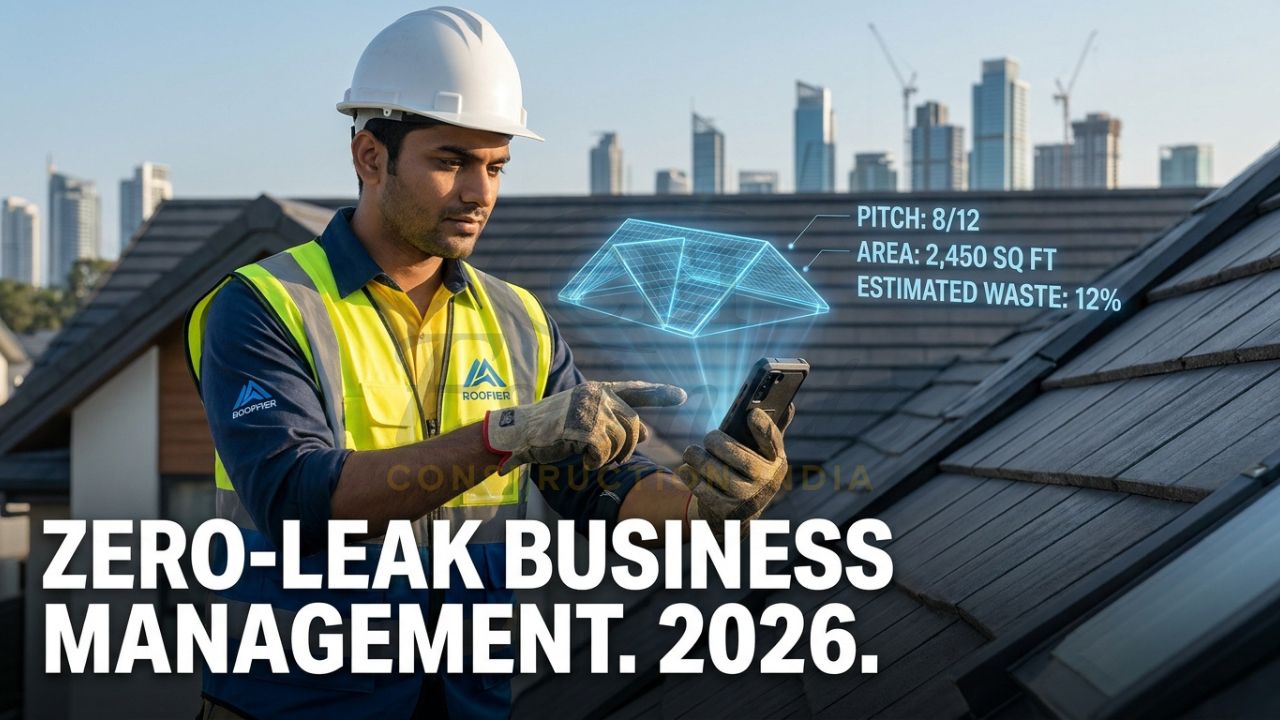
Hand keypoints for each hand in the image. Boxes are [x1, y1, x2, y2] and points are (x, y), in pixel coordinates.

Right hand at [483, 380, 686, 472]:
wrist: (519, 431)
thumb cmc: (552, 429)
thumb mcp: (587, 422)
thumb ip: (617, 423)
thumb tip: (649, 435)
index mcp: (599, 390)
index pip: (636, 389)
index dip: (659, 393)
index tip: (682, 395)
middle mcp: (596, 394)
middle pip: (634, 425)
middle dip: (628, 447)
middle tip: (609, 459)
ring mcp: (589, 409)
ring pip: (621, 441)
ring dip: (610, 456)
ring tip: (592, 457)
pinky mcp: (581, 428)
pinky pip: (605, 452)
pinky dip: (597, 462)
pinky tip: (585, 461)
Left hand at [678, 404, 793, 538]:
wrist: (737, 512)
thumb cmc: (748, 471)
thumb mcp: (763, 454)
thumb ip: (770, 430)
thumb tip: (789, 404)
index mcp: (776, 461)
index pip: (773, 441)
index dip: (763, 427)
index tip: (751, 413)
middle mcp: (767, 482)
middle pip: (741, 458)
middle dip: (719, 443)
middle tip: (709, 438)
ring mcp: (748, 499)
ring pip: (719, 474)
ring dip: (700, 459)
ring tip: (690, 452)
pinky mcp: (727, 512)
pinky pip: (705, 490)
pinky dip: (691, 477)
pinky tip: (685, 469)